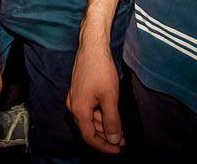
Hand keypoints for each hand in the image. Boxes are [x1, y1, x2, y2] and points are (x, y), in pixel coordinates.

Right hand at [67, 33, 124, 153]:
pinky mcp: (79, 91)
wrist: (92, 47)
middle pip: (88, 129)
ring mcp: (75, 98)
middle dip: (106, 137)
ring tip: (120, 129)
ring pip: (89, 120)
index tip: (119, 149)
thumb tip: (114, 139)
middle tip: (123, 140)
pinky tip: (111, 114)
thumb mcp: (110, 98)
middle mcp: (73, 106)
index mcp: (79, 110)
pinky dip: (100, 115)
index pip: (89, 137)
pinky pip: (88, 110)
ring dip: (104, 126)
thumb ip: (112, 121)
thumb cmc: (100, 70)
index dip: (104, 146)